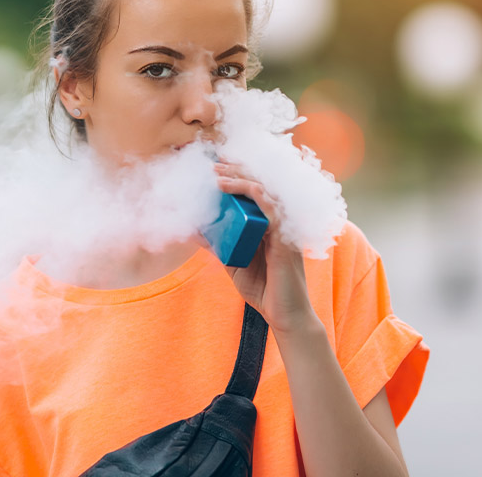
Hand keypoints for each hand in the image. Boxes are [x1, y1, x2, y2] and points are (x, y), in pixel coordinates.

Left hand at [214, 162, 316, 334]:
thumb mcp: (234, 263)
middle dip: (236, 171)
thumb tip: (196, 230)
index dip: (239, 176)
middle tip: (213, 164)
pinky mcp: (284, 237)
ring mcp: (283, 227)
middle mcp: (278, 221)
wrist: (284, 316)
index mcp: (269, 224)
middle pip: (260, 185)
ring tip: (217, 174)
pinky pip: (270, 207)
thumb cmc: (264, 290)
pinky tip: (231, 188)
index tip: (218, 167)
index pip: (256, 192)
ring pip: (264, 190)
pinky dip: (251, 192)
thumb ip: (220, 246)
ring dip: (239, 178)